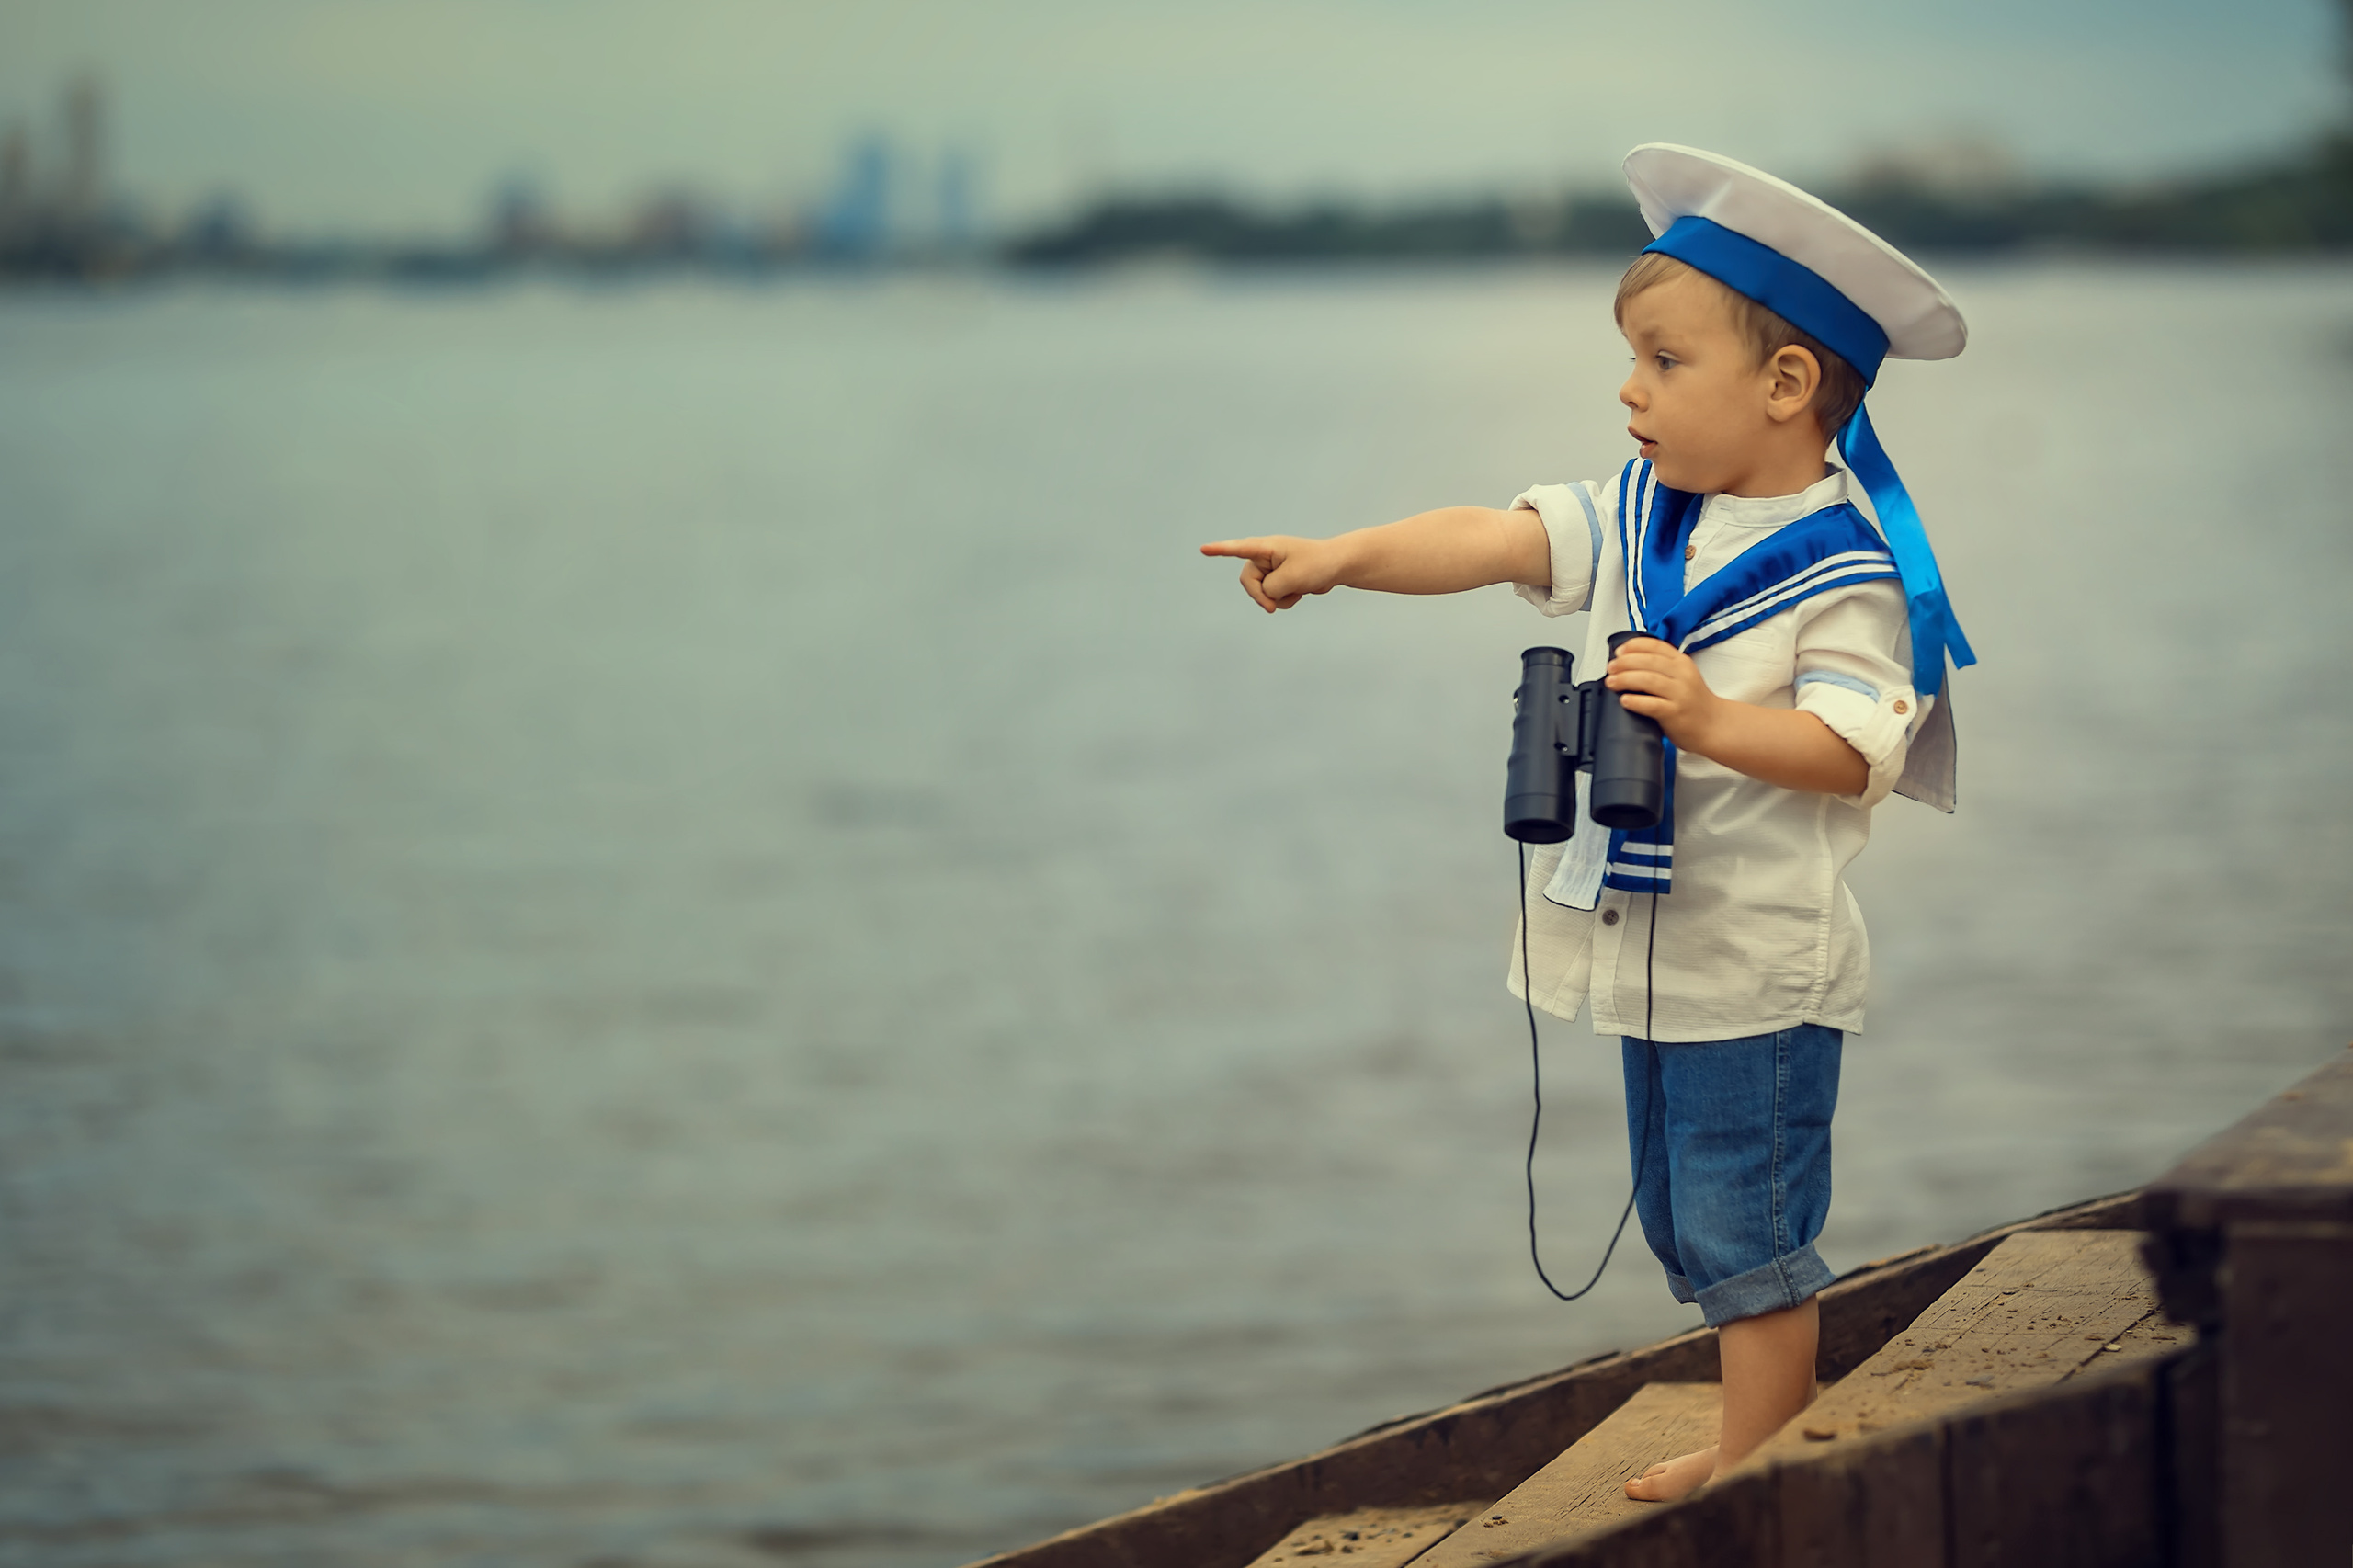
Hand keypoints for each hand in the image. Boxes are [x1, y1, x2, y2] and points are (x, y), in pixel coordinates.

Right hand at [1199, 535, 1347, 612]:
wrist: (1338, 566)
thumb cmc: (1318, 564)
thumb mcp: (1291, 578)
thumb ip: (1270, 589)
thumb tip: (1265, 596)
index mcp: (1267, 548)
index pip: (1239, 548)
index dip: (1220, 550)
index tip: (1203, 549)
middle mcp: (1265, 556)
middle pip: (1248, 582)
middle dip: (1261, 595)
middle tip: (1273, 605)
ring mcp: (1272, 569)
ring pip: (1261, 593)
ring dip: (1278, 598)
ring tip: (1297, 589)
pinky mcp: (1279, 579)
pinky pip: (1273, 597)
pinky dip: (1285, 599)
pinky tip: (1300, 591)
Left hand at [1605, 636, 1725, 753]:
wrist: (1714, 725)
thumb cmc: (1694, 702)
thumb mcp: (1682, 676)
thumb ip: (1661, 668)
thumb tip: (1627, 662)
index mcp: (1682, 662)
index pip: (1655, 646)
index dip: (1633, 646)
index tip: (1619, 651)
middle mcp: (1682, 675)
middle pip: (1648, 661)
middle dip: (1624, 662)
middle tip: (1611, 668)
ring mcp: (1679, 694)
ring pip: (1648, 680)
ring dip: (1625, 679)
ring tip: (1612, 682)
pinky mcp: (1675, 713)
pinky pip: (1652, 704)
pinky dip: (1636, 701)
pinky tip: (1625, 700)